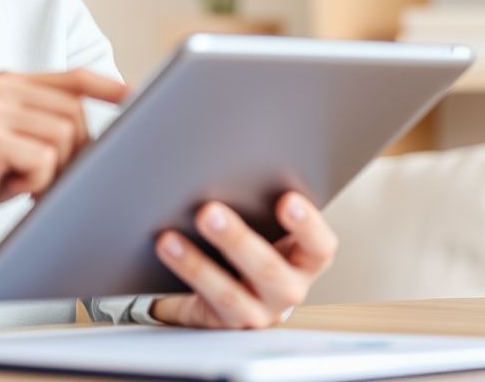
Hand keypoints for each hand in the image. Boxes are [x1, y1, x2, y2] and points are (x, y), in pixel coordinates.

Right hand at [0, 68, 127, 258]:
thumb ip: (49, 125)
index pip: (72, 77)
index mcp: (8, 83)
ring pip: (64, 138)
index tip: (136, 95)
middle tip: (40, 177)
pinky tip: (6, 185)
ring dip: (51, 171)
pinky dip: (35, 182)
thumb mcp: (17, 142)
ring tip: (19, 180)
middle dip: (72, 153)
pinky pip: (44, 160)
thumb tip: (108, 135)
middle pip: (75, 114)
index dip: (107, 86)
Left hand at [148, 192, 337, 328]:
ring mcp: (257, 311)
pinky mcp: (224, 323)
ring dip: (197, 265)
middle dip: (236, 240)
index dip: (307, 225)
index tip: (287, 199)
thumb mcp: (270, 226)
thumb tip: (225, 162)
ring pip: (229, 294)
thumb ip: (261, 203)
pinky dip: (181, 278)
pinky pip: (200, 305)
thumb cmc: (258, 244)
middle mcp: (287, 290)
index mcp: (305, 260)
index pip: (320, 246)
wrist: (236, 287)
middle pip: (268, 270)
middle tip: (209, 211)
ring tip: (170, 240)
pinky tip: (165, 253)